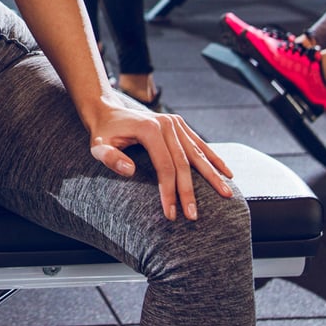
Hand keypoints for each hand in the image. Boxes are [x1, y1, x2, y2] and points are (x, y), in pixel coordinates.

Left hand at [85, 99, 235, 219]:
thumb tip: (130, 171)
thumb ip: (109, 158)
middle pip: (183, 162)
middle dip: (190, 191)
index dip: (170, 191)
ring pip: (197, 153)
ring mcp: (175, 123)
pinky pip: (200, 144)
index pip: (165, 166)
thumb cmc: (103, 133)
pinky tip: (227, 173)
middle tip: (194, 215)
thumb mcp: (98, 145)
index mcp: (150, 129)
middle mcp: (167, 124)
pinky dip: (214, 159)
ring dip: (212, 175)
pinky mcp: (179, 124)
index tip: (172, 213)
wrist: (108, 111)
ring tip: (227, 194)